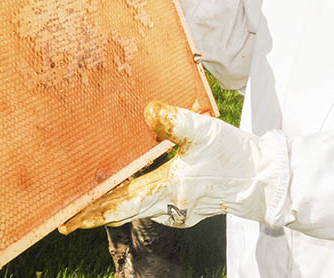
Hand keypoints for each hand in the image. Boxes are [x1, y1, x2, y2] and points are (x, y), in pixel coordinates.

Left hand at [59, 101, 289, 231]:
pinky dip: (138, 198)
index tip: (67, 221)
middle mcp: (171, 206)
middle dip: (98, 212)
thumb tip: (146, 112)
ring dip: (118, 204)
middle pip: (125, 210)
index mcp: (169, 190)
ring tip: (96, 198)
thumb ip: (174, 121)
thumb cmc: (237, 156)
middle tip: (70, 215)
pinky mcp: (191, 206)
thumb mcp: (206, 132)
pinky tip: (135, 186)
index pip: (122, 205)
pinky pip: (155, 204)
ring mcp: (181, 210)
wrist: (266, 179)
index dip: (93, 212)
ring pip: (139, 208)